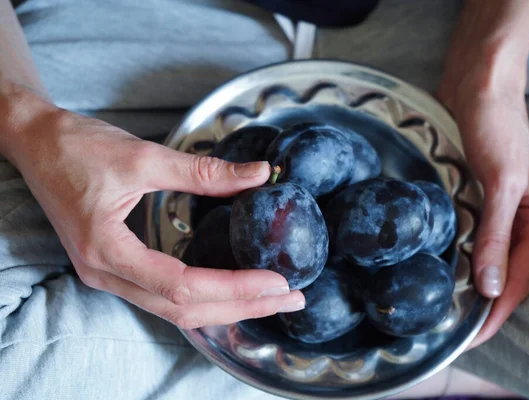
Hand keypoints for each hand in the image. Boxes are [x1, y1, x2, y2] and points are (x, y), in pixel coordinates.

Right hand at [0, 85, 304, 328]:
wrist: (35, 144)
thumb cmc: (76, 148)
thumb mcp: (143, 156)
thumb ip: (203, 171)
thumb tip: (258, 176)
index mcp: (107, 250)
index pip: (183, 284)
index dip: (234, 286)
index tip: (277, 281)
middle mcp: (106, 274)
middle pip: (184, 309)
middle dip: (242, 306)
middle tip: (290, 299)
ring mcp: (109, 275)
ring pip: (176, 310)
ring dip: (227, 307)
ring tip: (271, 299)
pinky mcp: (116, 268)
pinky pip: (165, 297)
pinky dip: (204, 299)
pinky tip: (232, 292)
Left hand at [437, 70, 528, 347]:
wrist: (478, 87)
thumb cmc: (496, 129)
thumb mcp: (502, 184)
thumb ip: (495, 235)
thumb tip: (487, 286)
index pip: (518, 279)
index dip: (496, 313)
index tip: (472, 340)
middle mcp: (521, 220)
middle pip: (504, 274)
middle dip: (484, 306)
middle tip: (454, 332)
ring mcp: (498, 210)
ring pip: (486, 259)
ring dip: (469, 284)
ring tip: (445, 310)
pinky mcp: (475, 199)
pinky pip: (469, 238)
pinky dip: (458, 258)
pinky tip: (441, 269)